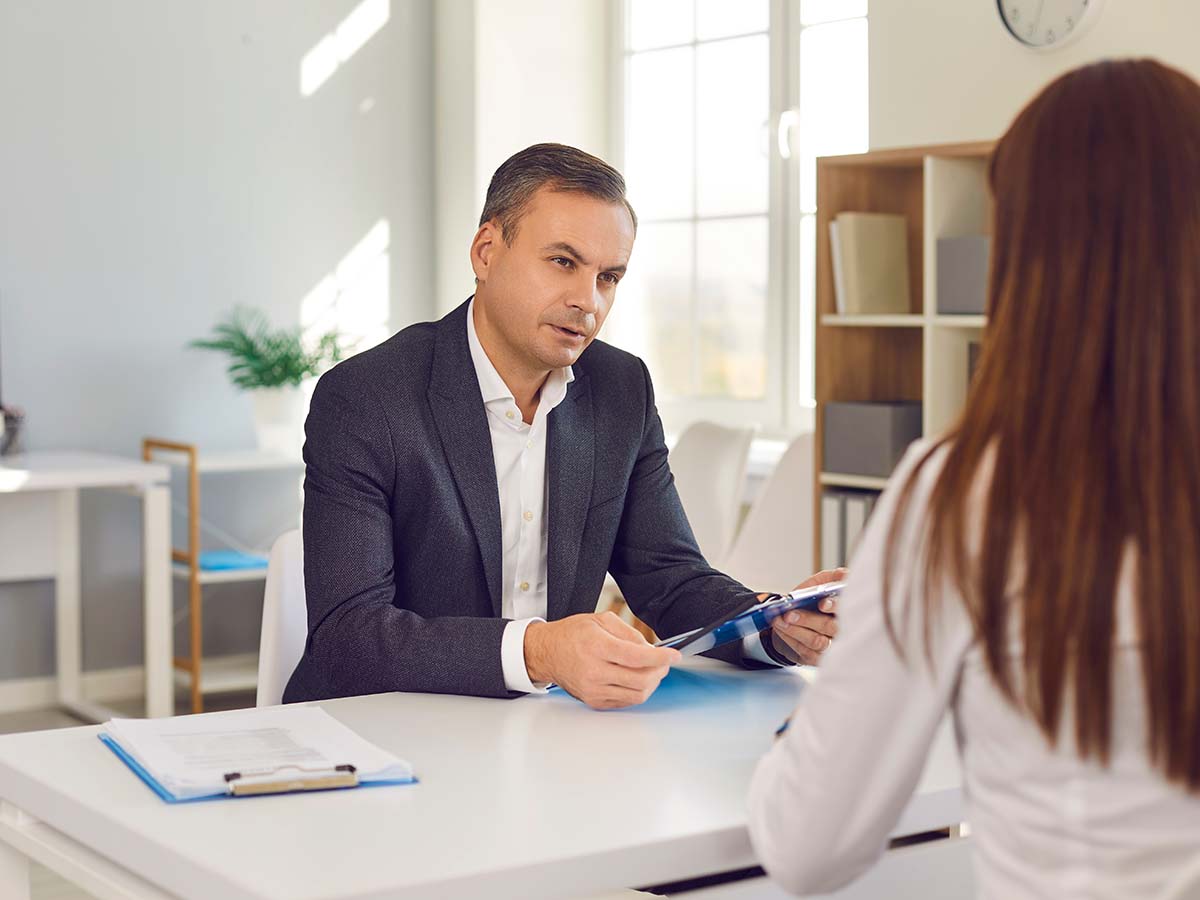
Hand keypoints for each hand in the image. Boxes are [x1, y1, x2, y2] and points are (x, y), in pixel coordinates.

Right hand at [524, 612, 681, 709]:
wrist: (547, 652)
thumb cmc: (572, 634)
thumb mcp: (601, 620)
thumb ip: (630, 633)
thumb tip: (652, 650)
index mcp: (597, 647)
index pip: (638, 658)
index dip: (661, 658)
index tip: (674, 655)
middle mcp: (594, 672)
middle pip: (641, 680)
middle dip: (660, 671)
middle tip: (664, 662)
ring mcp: (594, 690)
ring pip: (636, 695)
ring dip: (651, 684)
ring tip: (651, 671)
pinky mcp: (594, 701)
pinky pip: (625, 702)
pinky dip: (637, 691)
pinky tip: (636, 679)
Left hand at [767, 568, 845, 665]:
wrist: (797, 619)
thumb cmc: (812, 601)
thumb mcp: (820, 584)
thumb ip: (832, 578)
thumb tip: (844, 574)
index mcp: (845, 611)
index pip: (846, 609)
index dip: (835, 606)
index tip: (822, 604)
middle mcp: (842, 630)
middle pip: (830, 628)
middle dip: (809, 620)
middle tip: (790, 614)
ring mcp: (832, 646)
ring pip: (817, 642)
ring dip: (795, 630)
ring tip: (779, 620)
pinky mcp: (818, 658)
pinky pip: (806, 652)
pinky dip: (790, 640)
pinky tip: (780, 629)